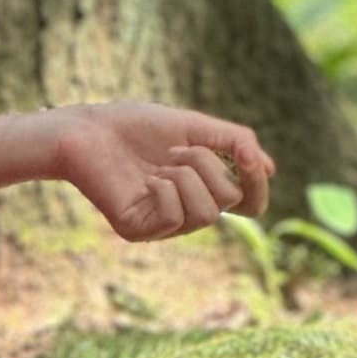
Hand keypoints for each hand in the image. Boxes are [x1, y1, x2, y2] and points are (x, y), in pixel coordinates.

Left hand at [47, 102, 273, 243]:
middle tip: (173, 150)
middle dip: (208, 164)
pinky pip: (175, 216)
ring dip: (187, 175)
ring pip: (207, 213)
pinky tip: (144, 181)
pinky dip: (165, 190)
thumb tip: (270, 168)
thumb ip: (233, 142)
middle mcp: (186, 212)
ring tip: (160, 163)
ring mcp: (163, 225)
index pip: (249, 204)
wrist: (86, 130)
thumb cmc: (135, 126)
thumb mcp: (194, 127)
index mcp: (202, 189)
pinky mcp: (140, 231)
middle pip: (230, 201)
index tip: (249, 158)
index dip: (257, 185)